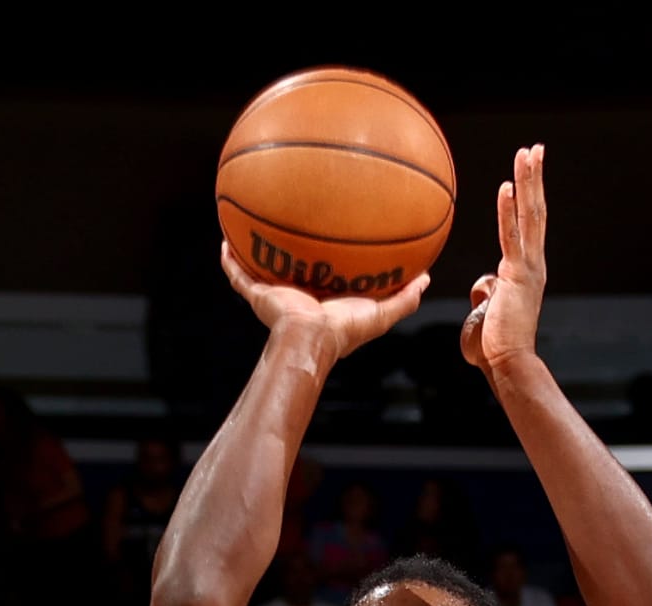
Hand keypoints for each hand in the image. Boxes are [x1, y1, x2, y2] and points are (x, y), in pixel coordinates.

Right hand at [219, 238, 427, 360]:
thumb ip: (405, 298)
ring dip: (252, 250)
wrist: (311, 339)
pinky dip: (230, 259)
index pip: (322, 276)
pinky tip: (225, 238)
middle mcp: (295, 296)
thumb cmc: (345, 331)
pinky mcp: (258, 295)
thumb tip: (427, 277)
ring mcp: (274, 295)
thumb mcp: (382, 313)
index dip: (324, 258)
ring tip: (247, 224)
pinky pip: (238, 275)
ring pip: (259, 268)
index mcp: (321, 300)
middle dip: (286, 249)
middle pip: (289, 267)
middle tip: (290, 222)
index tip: (330, 236)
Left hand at [461, 142, 546, 376]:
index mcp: (528, 268)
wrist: (509, 361)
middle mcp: (533, 262)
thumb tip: (482, 286)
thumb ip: (489, 292)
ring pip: (529, 216)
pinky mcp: (517, 275)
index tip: (530, 169)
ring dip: (527, 183)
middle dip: (534, 178)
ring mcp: (528, 267)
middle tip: (534, 149)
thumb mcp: (491, 309)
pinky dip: (508, 211)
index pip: (531, 223)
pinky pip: (510, 237)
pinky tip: (506, 187)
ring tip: (525, 154)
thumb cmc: (497, 343)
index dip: (531, 195)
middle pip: (536, 211)